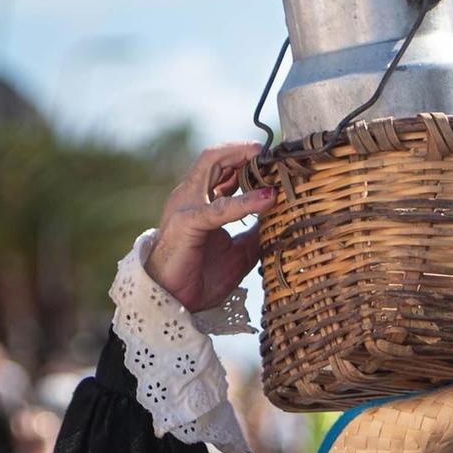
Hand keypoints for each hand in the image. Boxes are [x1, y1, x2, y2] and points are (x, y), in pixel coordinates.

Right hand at [144, 143, 274, 313]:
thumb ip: (255, 235)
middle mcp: (191, 196)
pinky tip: (267, 197)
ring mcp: (186, 206)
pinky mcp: (187, 222)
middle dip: (244, 151)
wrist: (173, 301)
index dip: (248, 161)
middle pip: (216, 158)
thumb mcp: (239, 254)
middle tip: (274, 152)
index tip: (276, 162)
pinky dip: (245, 202)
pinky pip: (219, 208)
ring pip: (213, 167)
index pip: (224, 168)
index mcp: (201, 201)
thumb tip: (280, 223)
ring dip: (242, 161)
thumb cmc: (200, 277)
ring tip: (269, 161)